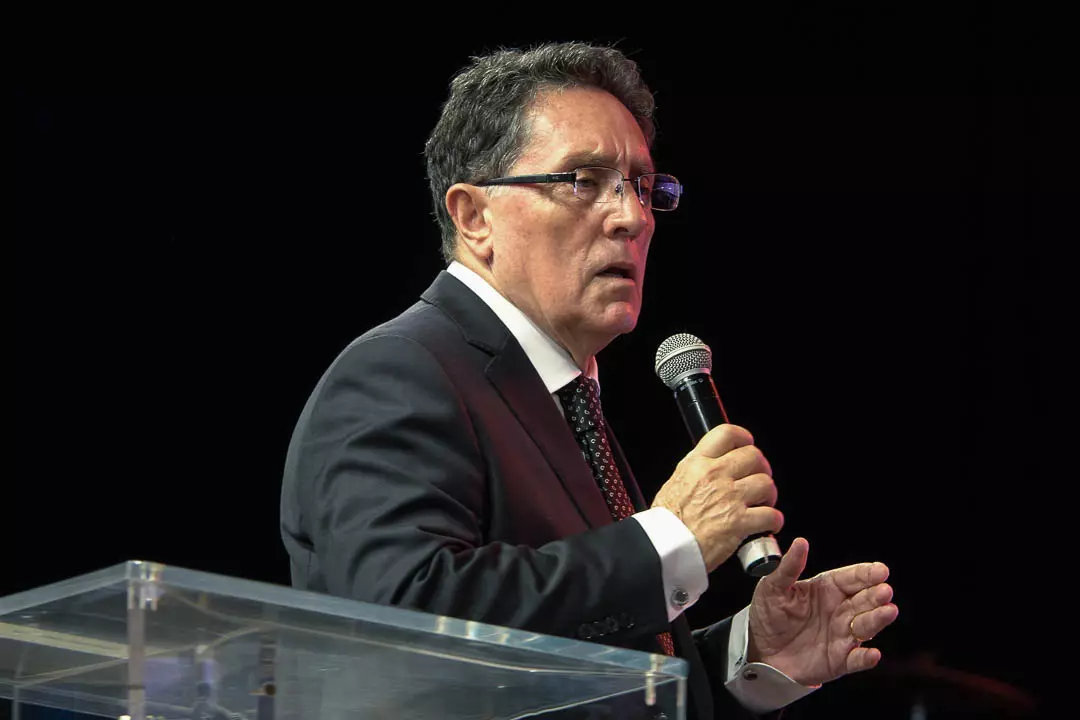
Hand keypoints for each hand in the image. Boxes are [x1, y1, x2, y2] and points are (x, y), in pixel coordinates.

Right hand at [652, 424, 782, 571]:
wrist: (664, 548)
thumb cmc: (666, 523)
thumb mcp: (675, 483)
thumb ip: (696, 471)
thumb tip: (710, 467)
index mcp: (697, 464)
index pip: (727, 434)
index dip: (743, 438)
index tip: (747, 446)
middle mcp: (715, 476)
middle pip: (754, 456)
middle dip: (761, 469)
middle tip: (757, 480)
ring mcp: (729, 498)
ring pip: (766, 484)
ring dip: (769, 495)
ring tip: (762, 504)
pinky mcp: (740, 522)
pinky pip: (771, 515)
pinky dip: (773, 521)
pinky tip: (766, 525)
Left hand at [747, 538, 898, 686]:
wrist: (759, 650)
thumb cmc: (769, 615)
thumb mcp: (773, 587)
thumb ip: (788, 567)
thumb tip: (800, 542)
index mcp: (827, 589)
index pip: (851, 578)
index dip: (866, 574)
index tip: (881, 570)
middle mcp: (839, 610)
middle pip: (864, 600)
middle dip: (876, 595)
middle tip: (885, 591)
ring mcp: (842, 635)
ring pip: (866, 626)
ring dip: (878, 619)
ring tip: (888, 611)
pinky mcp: (840, 660)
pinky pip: (857, 659)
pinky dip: (866, 658)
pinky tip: (872, 653)